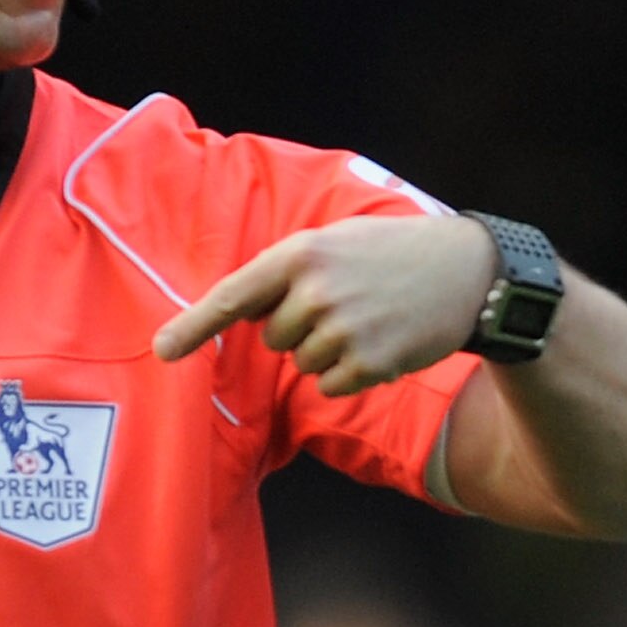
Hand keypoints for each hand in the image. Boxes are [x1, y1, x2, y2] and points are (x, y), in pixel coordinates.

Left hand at [153, 214, 496, 396]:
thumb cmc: (391, 253)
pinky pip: (330, 385)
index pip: (234, 296)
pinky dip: (349, 374)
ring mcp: (342, 330)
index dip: (194, 326)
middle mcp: (315, 292)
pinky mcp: (368, 363)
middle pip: (273, 337)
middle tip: (344, 302)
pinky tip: (380, 342)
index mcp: (301, 254)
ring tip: (368, 319)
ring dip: (328, 351)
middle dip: (298, 328)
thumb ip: (288, 272)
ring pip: (302, 363)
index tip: (162, 350)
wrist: (465, 271)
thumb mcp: (336, 241)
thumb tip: (244, 314)